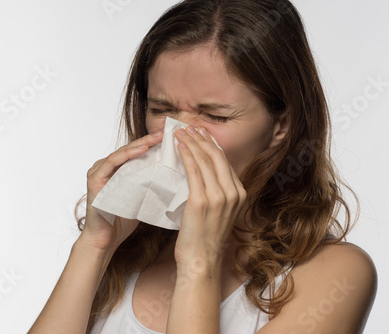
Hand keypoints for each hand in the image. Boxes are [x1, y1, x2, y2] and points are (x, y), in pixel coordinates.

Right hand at [80, 130, 163, 252]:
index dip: (154, 145)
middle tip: (168, 132)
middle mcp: (106, 167)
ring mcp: (99, 172)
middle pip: (131, 149)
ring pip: (122, 152)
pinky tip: (141, 149)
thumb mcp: (142, 196)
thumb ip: (151, 183)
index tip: (173, 139)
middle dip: (150, 140)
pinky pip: (112, 162)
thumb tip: (176, 175)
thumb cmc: (123, 220)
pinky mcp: (95, 179)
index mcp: (117, 170)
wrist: (106, 240)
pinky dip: (127, 154)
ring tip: (157, 137)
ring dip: (141, 144)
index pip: (137, 153)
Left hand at [173, 126, 246, 270]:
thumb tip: (205, 176)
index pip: (224, 161)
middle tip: (189, 127)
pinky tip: (179, 147)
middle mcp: (232, 193)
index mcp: (239, 194)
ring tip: (180, 132)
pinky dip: (186, 155)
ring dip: (192, 142)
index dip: (212, 144)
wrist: (201, 260)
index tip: (201, 133)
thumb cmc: (206, 239)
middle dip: (202, 138)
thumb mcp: (220, 213)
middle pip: (216, 156)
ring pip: (205, 160)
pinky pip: (193, 171)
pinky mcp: (201, 202)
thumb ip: (217, 194)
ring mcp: (218, 197)